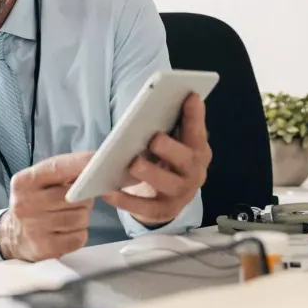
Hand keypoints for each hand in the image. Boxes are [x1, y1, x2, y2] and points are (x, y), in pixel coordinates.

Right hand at [0, 152, 95, 261]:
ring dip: (82, 217)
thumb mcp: (38, 182)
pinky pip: (79, 238)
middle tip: (76, 200)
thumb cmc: (33, 203)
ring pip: (80, 217)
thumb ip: (62, 171)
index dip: (81, 163)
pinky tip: (66, 232)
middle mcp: (25, 204)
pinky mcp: (44, 248)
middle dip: (83, 197)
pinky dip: (78, 235)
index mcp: (23, 182)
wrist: (11, 235)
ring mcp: (33, 228)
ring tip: (69, 216)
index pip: (57, 168)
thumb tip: (93, 165)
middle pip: (76, 196)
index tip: (97, 161)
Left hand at [103, 94, 210, 226]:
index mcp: (197, 151)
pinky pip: (147, 208)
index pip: (198, 132)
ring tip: (133, 164)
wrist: (163, 198)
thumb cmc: (164, 162)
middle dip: (171, 148)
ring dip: (152, 173)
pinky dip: (127, 201)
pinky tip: (109, 192)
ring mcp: (181, 194)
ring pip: (169, 184)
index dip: (195, 116)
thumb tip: (158, 103)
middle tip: (154, 138)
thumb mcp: (169, 143)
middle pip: (187, 160)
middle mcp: (194, 173)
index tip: (190, 96)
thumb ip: (169, 127)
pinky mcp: (164, 211)